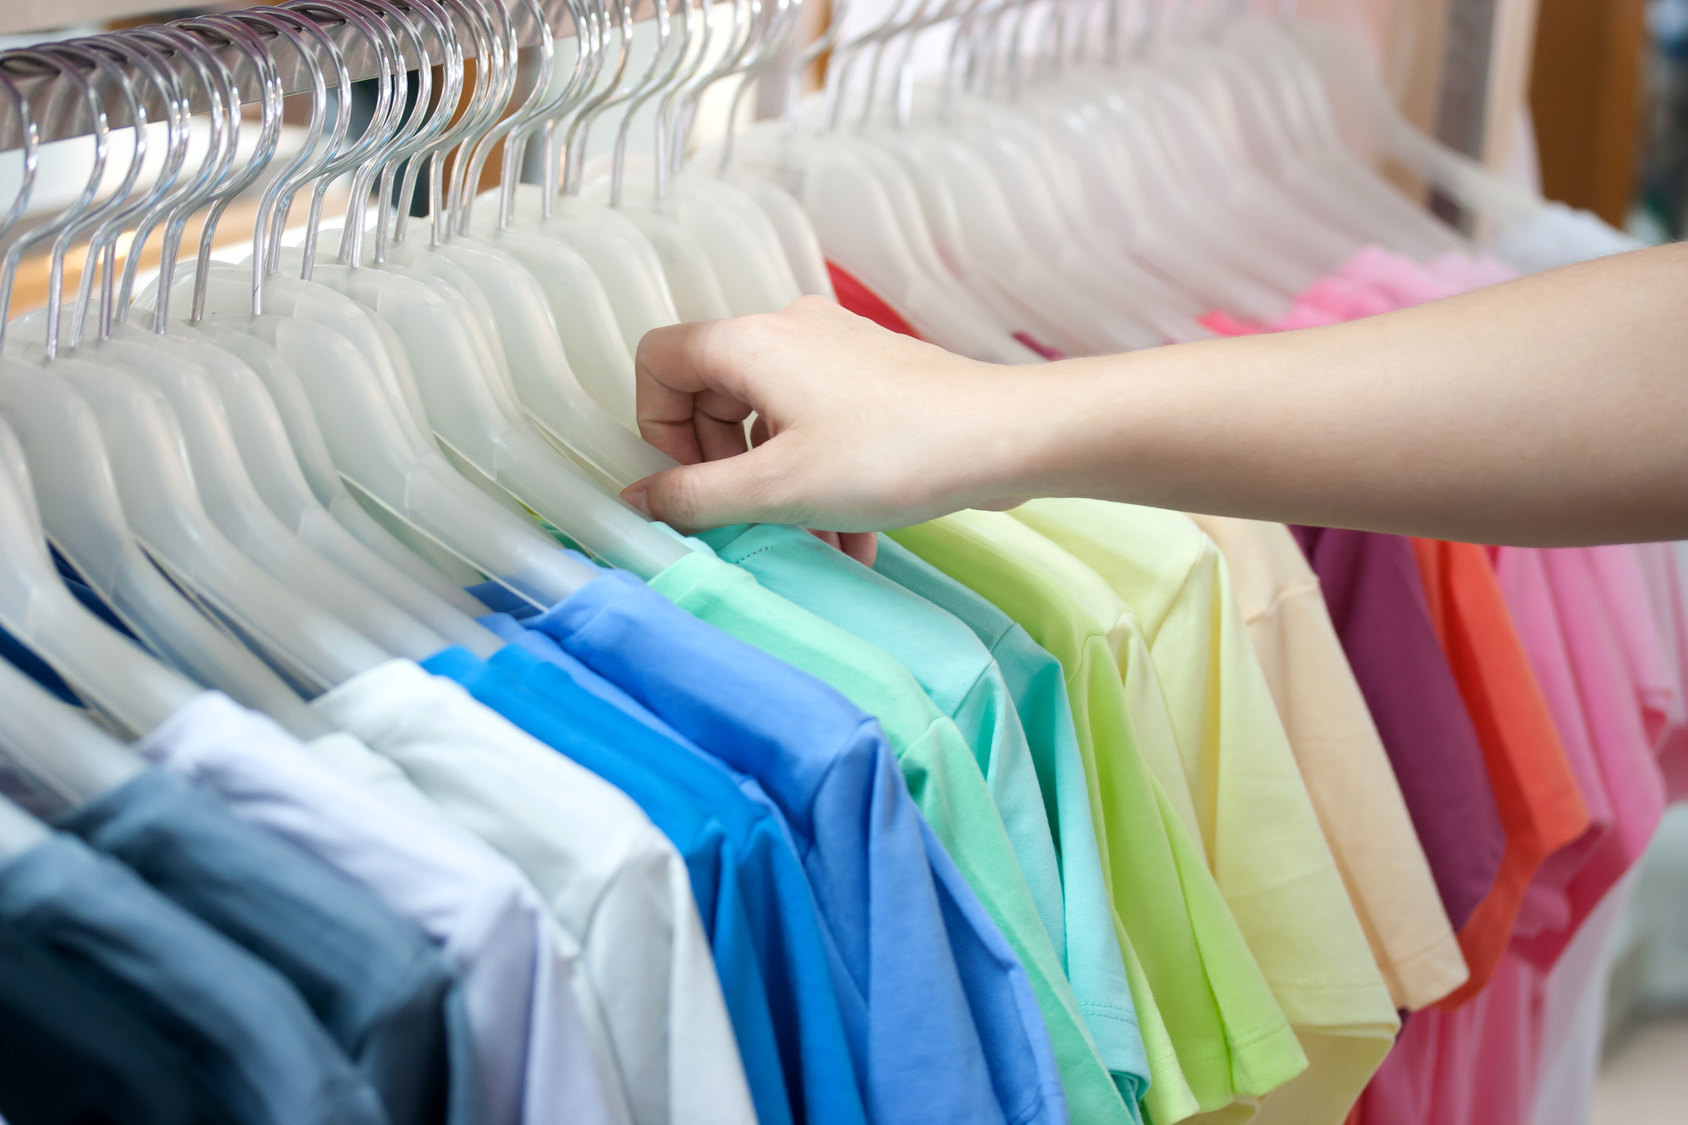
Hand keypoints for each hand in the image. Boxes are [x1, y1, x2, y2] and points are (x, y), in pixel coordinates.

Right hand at [621, 297, 1028, 553]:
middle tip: (747, 520)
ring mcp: (835, 352)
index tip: (689, 483)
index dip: (657, 426)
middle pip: (714, 396)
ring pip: (771, 421)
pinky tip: (851, 542)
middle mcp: (789, 332)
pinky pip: (818, 427)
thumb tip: (641, 500)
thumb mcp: (778, 489)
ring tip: (811, 545)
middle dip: (723, 469)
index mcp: (751, 343)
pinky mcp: (873, 379)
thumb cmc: (895, 453)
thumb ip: (696, 498)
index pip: (660, 360)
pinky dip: (820, 480)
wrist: (1006, 437)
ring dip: (778, 488)